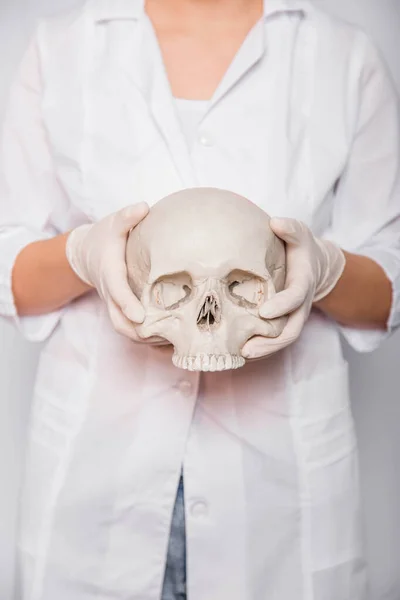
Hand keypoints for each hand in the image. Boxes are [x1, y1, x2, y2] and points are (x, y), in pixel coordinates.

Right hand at [66, 203, 164, 342]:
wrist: (86, 254)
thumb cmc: (104, 237)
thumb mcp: (113, 223)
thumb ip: (127, 217)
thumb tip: (144, 208)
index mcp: (110, 273)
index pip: (117, 292)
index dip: (128, 305)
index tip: (141, 317)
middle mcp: (111, 293)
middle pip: (119, 322)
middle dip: (138, 333)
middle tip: (163, 338)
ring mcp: (114, 304)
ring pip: (125, 329)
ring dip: (144, 339)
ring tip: (171, 342)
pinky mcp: (121, 309)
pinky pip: (131, 328)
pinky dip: (146, 337)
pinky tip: (167, 339)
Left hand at [242, 217, 345, 359]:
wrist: (314, 267)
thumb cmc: (301, 249)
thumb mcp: (300, 233)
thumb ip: (290, 229)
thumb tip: (276, 222)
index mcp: (302, 284)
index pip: (295, 298)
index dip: (282, 306)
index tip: (264, 312)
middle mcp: (299, 306)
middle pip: (290, 331)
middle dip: (271, 343)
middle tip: (248, 349)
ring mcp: (292, 317)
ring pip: (282, 340)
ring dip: (263, 350)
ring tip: (239, 355)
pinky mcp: (282, 323)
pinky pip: (274, 340)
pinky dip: (260, 348)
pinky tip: (238, 352)